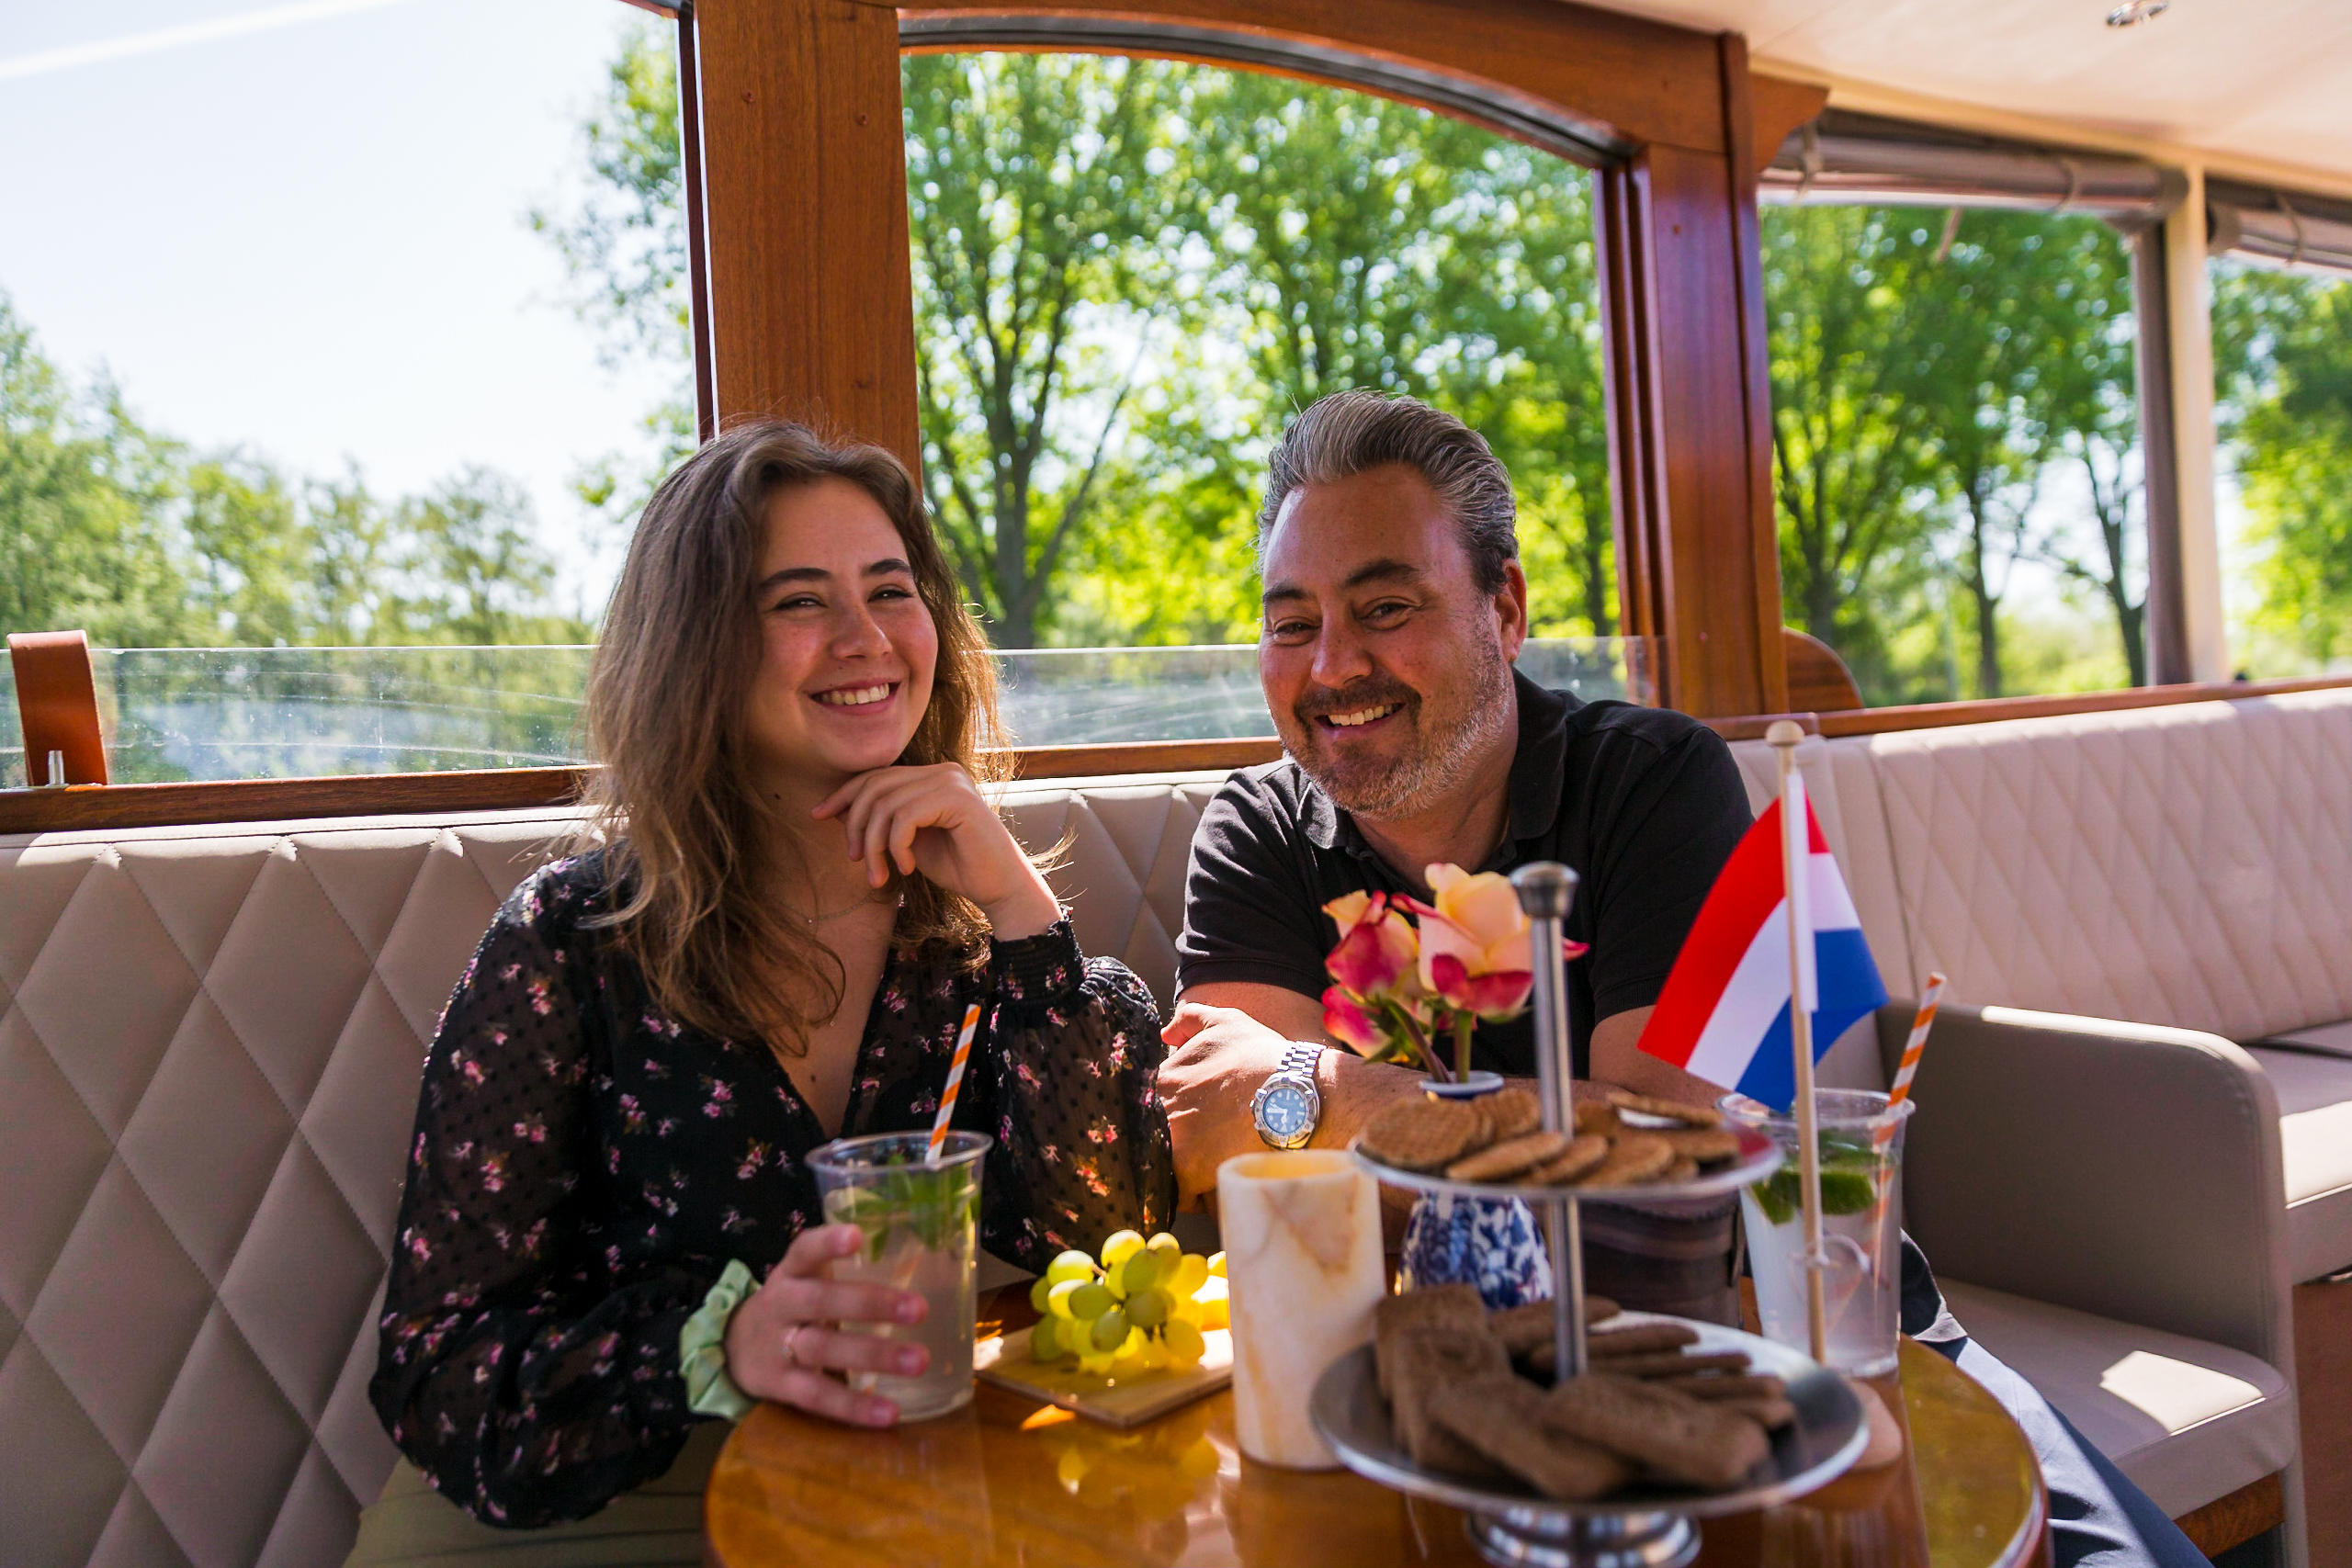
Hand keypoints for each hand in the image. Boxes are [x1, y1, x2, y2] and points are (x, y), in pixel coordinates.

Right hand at [723, 1224, 927, 1426]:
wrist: (732, 1348)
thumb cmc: (793, 1307)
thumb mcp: (808, 1280)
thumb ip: (852, 1272)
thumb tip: (931, 1264)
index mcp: (792, 1273)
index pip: (804, 1250)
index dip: (828, 1243)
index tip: (857, 1236)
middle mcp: (781, 1305)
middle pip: (820, 1300)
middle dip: (869, 1304)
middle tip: (919, 1309)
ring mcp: (777, 1347)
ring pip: (823, 1349)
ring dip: (874, 1355)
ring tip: (920, 1361)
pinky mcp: (779, 1386)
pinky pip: (817, 1396)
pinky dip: (854, 1407)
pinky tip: (890, 1413)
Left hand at [813, 762, 1060, 937]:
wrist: (1000, 887)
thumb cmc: (957, 866)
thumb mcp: (908, 841)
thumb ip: (881, 821)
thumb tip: (835, 807)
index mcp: (931, 775)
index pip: (875, 775)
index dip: (843, 794)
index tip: (817, 815)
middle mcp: (942, 771)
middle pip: (875, 787)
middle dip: (856, 826)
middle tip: (857, 861)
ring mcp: (951, 781)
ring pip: (886, 805)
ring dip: (874, 847)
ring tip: (879, 876)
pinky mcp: (958, 799)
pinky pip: (905, 818)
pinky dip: (897, 847)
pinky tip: (907, 868)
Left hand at [1158, 1002, 1310, 1205]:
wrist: (1295, 1095)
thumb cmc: (1264, 1057)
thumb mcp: (1228, 1023)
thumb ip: (1191, 1019)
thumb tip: (1166, 1033)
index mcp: (1163, 1077)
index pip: (1154, 1104)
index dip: (1178, 1114)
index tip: (1201, 1119)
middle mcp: (1160, 1108)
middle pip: (1158, 1135)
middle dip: (1179, 1141)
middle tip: (1211, 1143)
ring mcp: (1171, 1140)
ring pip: (1165, 1163)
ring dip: (1185, 1168)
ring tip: (1216, 1164)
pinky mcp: (1186, 1171)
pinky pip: (1179, 1193)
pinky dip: (1196, 1194)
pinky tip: (1217, 1182)